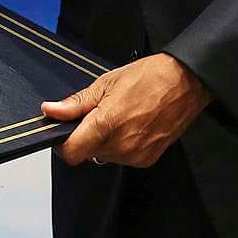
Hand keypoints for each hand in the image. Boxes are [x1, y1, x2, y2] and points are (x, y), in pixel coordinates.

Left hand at [42, 54, 211, 167]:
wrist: (186, 82)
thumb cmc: (149, 77)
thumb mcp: (106, 83)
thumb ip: (76, 103)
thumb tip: (51, 111)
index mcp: (107, 124)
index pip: (71, 152)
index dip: (62, 142)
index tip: (63, 130)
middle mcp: (121, 145)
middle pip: (87, 153)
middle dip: (85, 136)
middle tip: (98, 113)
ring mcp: (136, 155)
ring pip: (104, 156)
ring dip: (104, 141)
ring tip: (119, 116)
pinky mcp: (148, 160)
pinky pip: (123, 157)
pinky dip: (121, 145)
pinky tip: (132, 124)